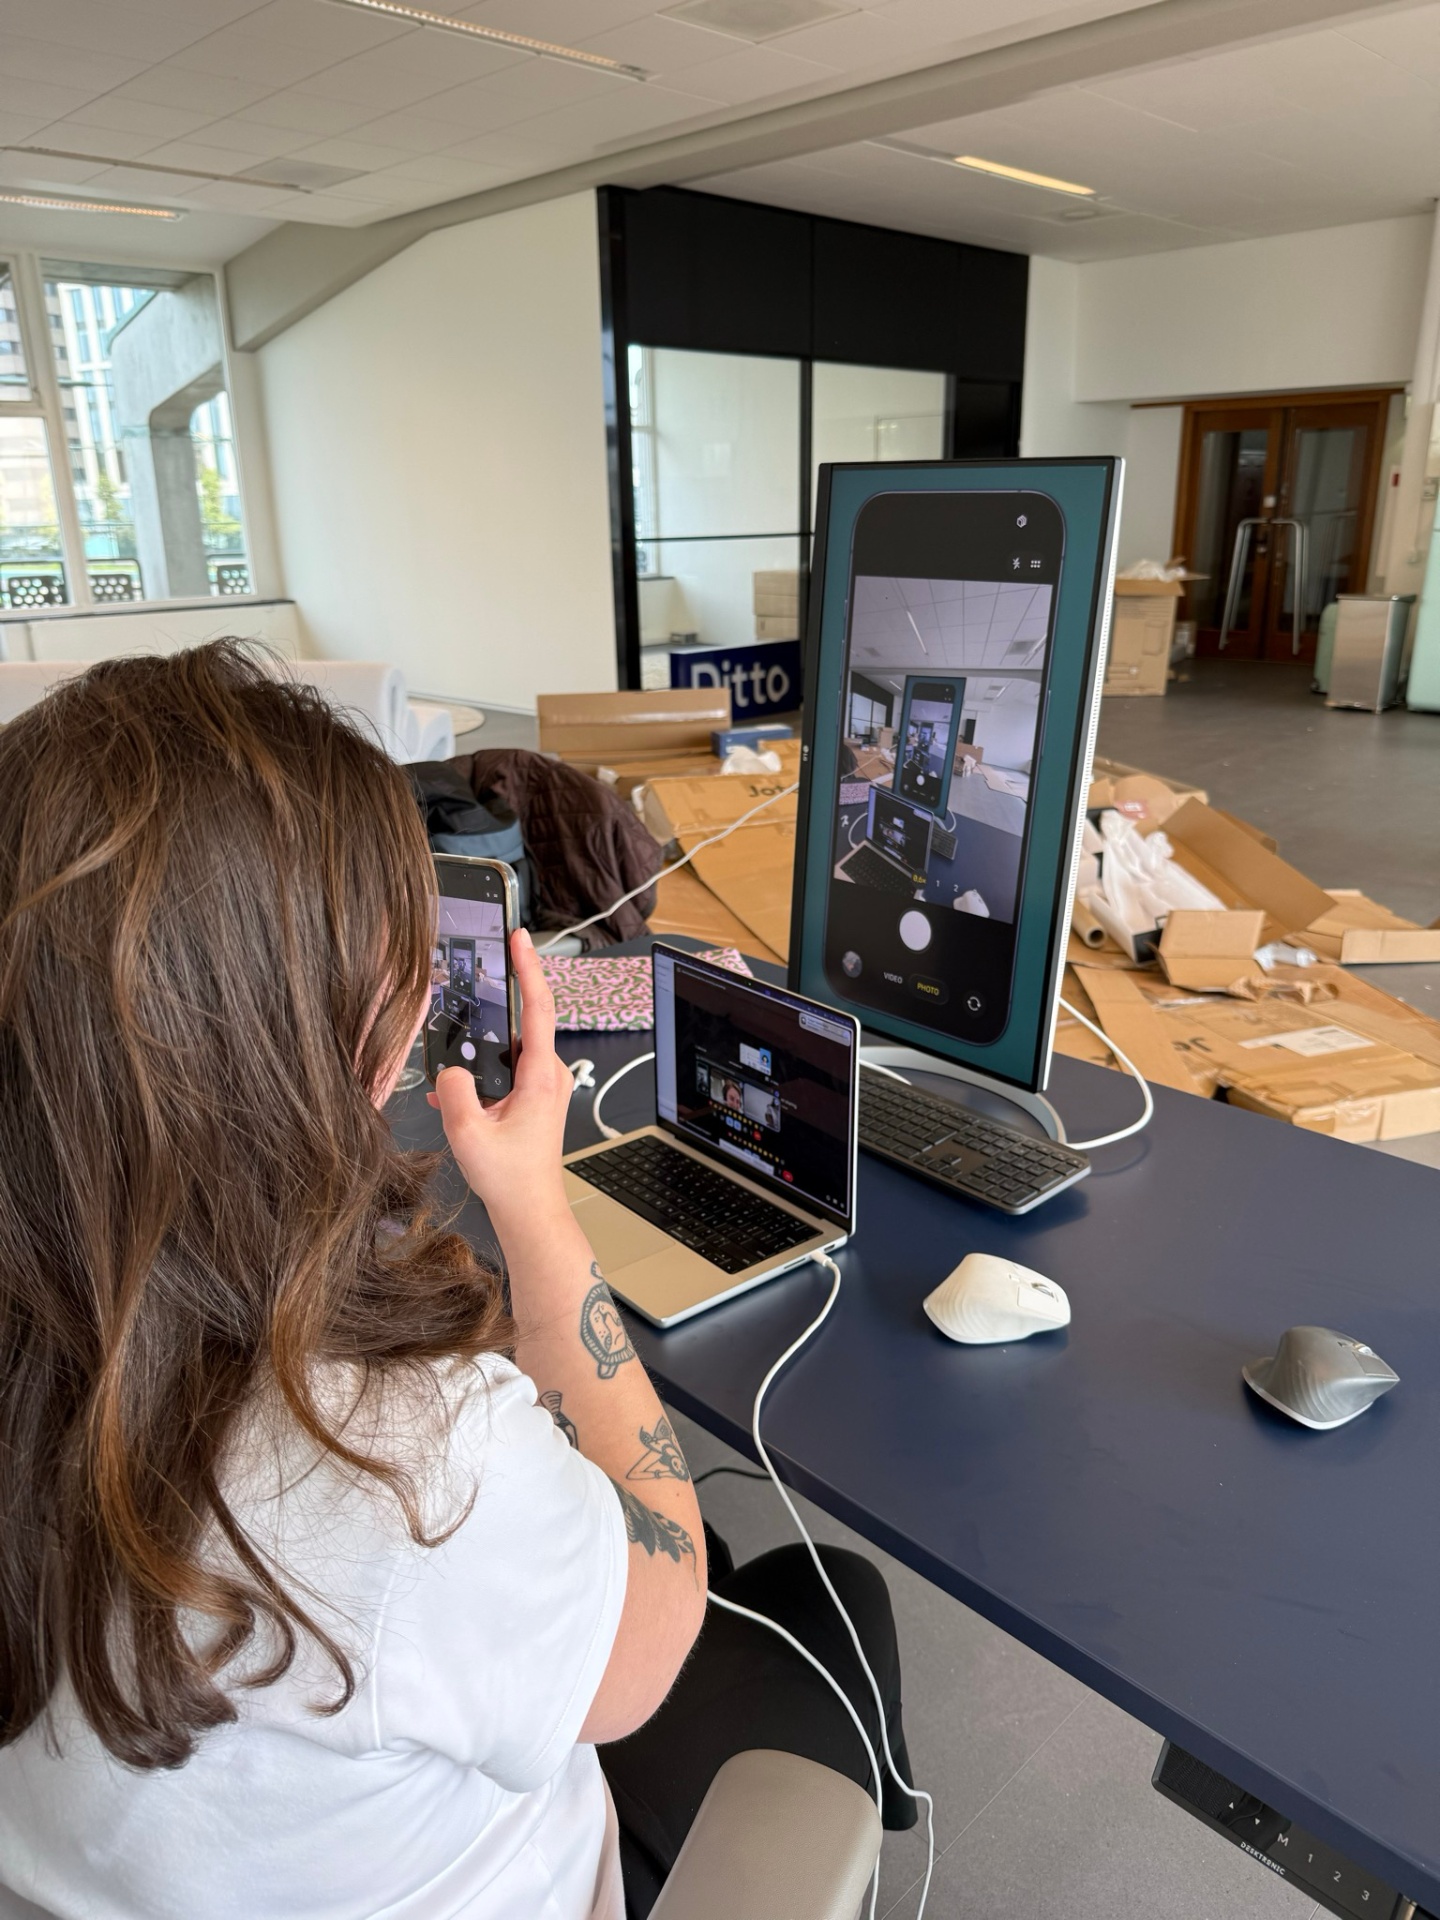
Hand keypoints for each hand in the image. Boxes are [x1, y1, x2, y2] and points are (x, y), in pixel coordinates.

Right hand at [430, 929, 574, 1232]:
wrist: (529, 1210)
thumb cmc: (510, 1178)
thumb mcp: (468, 1133)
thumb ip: (455, 1090)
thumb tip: (450, 1070)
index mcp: (541, 1076)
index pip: (538, 1006)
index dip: (529, 967)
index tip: (521, 937)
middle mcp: (550, 1075)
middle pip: (521, 1024)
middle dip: (491, 1016)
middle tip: (471, 1000)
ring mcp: (545, 1085)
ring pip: (509, 1051)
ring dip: (481, 1058)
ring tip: (460, 1088)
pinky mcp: (536, 1097)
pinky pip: (506, 1071)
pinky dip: (482, 1079)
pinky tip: (460, 1103)